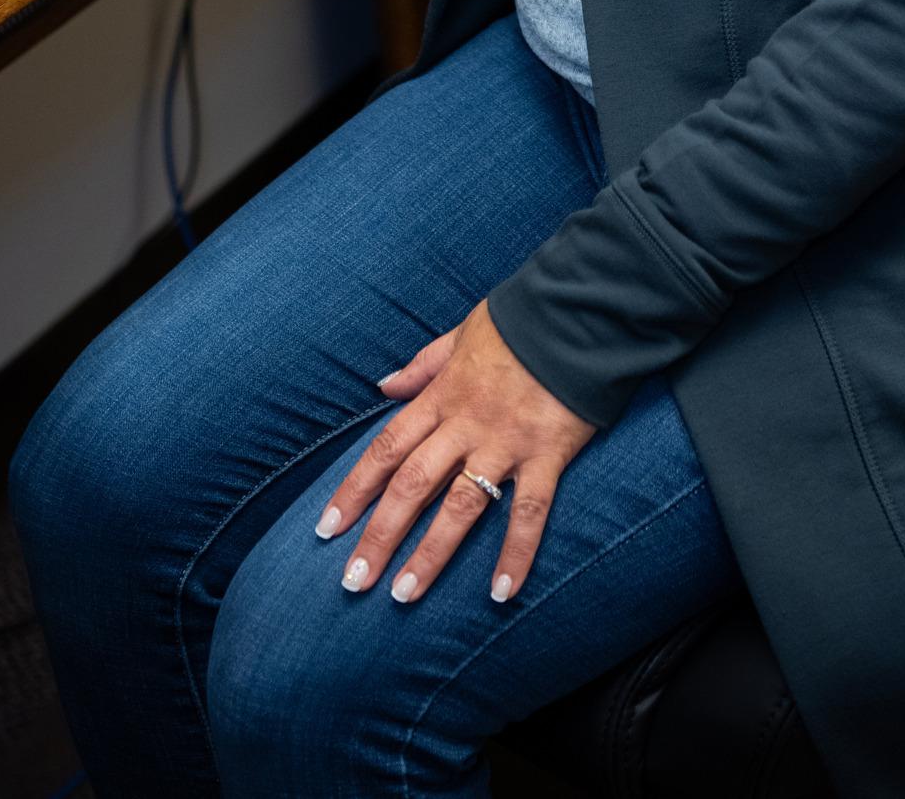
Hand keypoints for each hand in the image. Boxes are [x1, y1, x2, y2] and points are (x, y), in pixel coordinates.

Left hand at [316, 300, 595, 605]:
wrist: (577, 309)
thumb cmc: (519, 322)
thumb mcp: (461, 333)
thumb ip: (422, 364)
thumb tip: (383, 385)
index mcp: (442, 396)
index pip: (387, 449)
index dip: (354, 490)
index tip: (326, 529)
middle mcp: (467, 424)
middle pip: (413, 485)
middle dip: (379, 535)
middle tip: (353, 581)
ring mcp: (506, 442)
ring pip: (460, 505)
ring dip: (430, 554)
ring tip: (403, 595)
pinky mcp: (547, 453)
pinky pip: (530, 511)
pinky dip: (516, 553)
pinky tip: (501, 593)